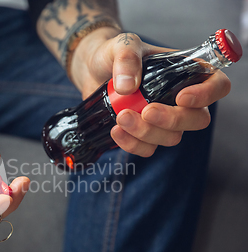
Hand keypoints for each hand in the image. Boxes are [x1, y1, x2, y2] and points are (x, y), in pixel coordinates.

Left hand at [70, 28, 230, 156]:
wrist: (91, 71)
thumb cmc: (113, 54)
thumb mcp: (121, 45)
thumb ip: (127, 58)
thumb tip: (128, 86)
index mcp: (187, 72)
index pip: (217, 85)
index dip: (206, 95)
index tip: (181, 98)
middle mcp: (180, 99)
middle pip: (197, 119)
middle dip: (172, 120)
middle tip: (145, 111)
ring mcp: (163, 119)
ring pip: (171, 137)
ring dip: (146, 132)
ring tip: (120, 117)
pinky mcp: (143, 134)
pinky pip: (147, 149)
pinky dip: (132, 144)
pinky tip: (115, 131)